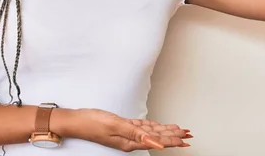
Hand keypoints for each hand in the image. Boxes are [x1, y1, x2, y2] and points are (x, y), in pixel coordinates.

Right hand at [66, 108, 191, 151]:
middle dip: (173, 136)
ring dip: (165, 131)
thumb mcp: (116, 126)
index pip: (157, 140)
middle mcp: (130, 139)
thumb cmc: (92, 123)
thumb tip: (156, 143)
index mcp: (130, 141)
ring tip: (178, 131)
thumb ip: (137, 134)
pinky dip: (152, 126)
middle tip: (187, 135)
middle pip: (157, 137)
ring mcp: (126, 133)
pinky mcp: (121, 126)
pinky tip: (157, 127)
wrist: (76, 121)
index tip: (185, 140)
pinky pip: (141, 127)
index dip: (172, 140)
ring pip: (151, 132)